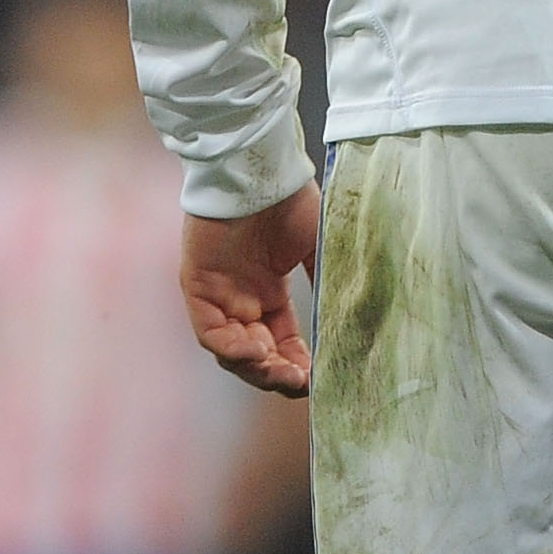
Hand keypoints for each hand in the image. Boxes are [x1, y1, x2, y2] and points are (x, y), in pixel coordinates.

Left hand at [182, 182, 321, 395]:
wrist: (258, 170)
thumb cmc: (290, 201)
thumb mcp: (319, 247)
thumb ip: (330, 281)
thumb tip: (355, 318)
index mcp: (269, 292)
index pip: (282, 342)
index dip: (299, 365)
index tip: (319, 381)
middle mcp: (241, 300)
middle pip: (256, 355)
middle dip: (278, 374)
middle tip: (301, 383)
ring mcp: (218, 296)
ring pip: (231, 352)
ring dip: (256, 368)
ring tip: (281, 372)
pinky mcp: (197, 288)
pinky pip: (209, 333)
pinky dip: (231, 349)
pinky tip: (256, 353)